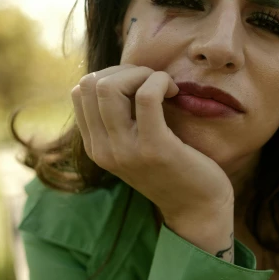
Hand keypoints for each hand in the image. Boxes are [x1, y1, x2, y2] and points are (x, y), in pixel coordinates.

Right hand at [71, 65, 234, 221]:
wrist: (198, 208)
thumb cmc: (174, 169)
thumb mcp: (135, 144)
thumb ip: (121, 118)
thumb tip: (119, 75)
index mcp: (95, 147)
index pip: (80, 91)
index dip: (111, 76)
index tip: (139, 86)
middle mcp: (103, 150)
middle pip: (92, 84)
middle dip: (126, 71)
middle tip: (154, 83)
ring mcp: (125, 150)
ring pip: (110, 87)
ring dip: (141, 74)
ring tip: (163, 86)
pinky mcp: (154, 148)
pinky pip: (146, 96)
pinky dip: (160, 81)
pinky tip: (174, 91)